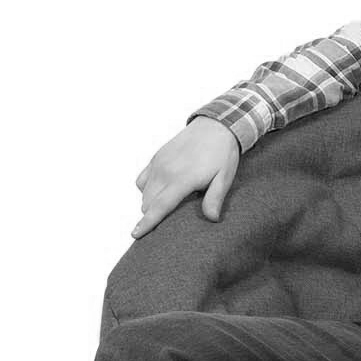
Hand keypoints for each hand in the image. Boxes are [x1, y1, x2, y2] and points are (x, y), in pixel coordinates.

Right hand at [131, 118, 241, 238]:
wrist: (215, 125)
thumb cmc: (222, 154)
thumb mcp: (224, 177)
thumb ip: (215, 198)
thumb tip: (211, 218)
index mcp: (182, 178)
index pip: (160, 206)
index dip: (147, 223)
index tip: (135, 235)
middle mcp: (165, 171)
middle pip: (148, 203)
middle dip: (153, 215)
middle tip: (170, 221)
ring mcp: (159, 163)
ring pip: (144, 193)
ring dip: (151, 204)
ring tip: (170, 205)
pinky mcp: (157, 157)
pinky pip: (142, 180)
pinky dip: (147, 189)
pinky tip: (161, 191)